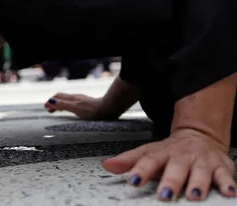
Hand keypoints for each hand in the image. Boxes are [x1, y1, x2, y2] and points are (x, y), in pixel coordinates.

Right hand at [44, 92, 119, 119]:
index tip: (46, 108)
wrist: (110, 109)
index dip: (50, 102)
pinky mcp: (88, 106)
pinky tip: (73, 113)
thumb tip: (50, 102)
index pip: (57, 97)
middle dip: (55, 103)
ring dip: (61, 105)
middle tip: (50, 111)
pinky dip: (69, 107)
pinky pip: (75, 105)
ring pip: (69, 101)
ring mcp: (83, 101)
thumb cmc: (93, 110)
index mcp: (72, 98)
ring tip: (59, 111)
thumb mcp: (75, 108)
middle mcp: (76, 98)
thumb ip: (63, 105)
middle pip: (62, 98)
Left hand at [102, 128, 235, 200]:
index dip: (140, 171)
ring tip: (194, 196)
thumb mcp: (148, 153)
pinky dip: (229, 185)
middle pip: (176, 169)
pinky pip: (226, 177)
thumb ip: (129, 161)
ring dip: (198, 184)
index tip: (132, 182)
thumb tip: (106, 165)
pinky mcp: (222, 168)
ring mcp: (202, 162)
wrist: (200, 135)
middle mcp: (182, 157)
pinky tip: (229, 194)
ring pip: (201, 173)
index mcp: (162, 153)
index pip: (148, 161)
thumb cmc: (170, 151)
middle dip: (171, 181)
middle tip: (165, 195)